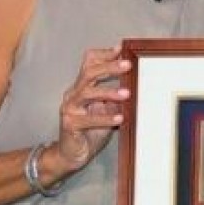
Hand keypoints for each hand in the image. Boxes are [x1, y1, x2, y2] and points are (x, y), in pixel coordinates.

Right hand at [55, 47, 130, 169]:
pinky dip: (105, 118)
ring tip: (127, 94)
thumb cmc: (90, 131)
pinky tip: (119, 117)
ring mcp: (69, 109)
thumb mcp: (106, 110)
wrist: (72, 154)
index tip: (121, 49)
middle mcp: (73, 94)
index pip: (88, 63)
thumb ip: (114, 97)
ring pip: (87, 93)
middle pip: (88, 73)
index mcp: (81, 87)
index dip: (103, 55)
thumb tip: (134, 83)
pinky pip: (88, 119)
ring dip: (108, 92)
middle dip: (109, 67)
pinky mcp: (70, 125)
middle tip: (127, 65)